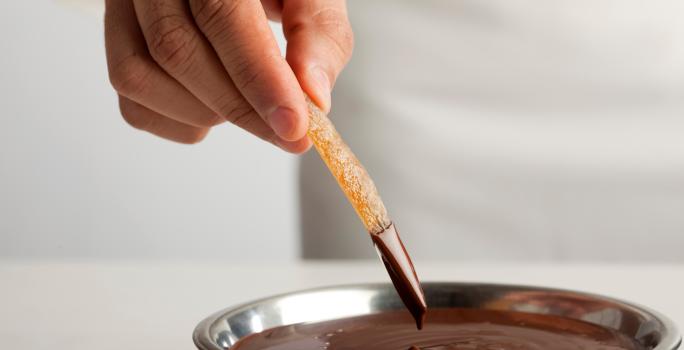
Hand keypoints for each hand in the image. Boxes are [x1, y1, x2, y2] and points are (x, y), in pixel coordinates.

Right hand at [104, 0, 352, 152]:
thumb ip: (318, 33)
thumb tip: (313, 97)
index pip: (220, 15)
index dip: (257, 76)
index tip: (294, 125)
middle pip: (176, 51)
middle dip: (240, 107)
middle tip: (291, 134)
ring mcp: (121, 10)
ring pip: (140, 79)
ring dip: (207, 114)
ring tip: (250, 104)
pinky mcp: (118, 45)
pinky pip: (133, 105)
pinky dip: (183, 124)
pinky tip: (217, 106)